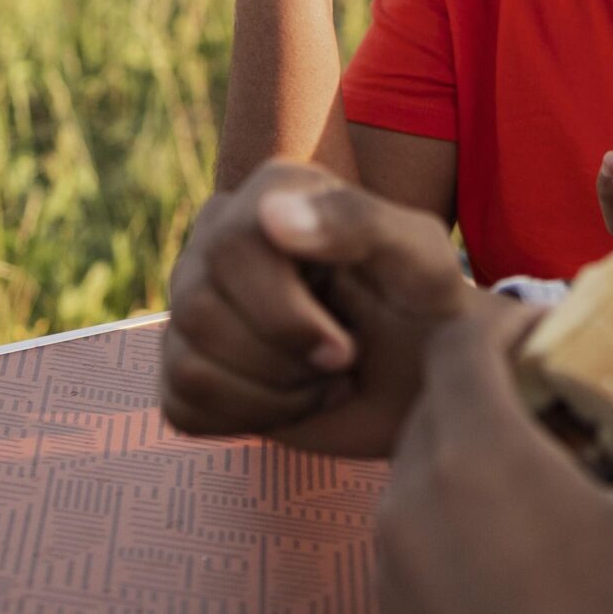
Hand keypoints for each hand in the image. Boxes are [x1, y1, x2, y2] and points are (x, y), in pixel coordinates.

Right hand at [163, 161, 477, 457]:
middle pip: (199, 311)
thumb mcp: (422, 262)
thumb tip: (272, 214)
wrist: (427, 372)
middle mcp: (220, 237)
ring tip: (327, 380)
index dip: (284, 315)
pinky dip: (249, 420)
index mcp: (274, 193)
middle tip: (344, 363)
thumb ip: (361, 222)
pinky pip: (182, 406)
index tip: (346, 347)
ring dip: (273, 395)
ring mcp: (194, 300)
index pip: (232, 248)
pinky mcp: (186, 363)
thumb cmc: (431, 308)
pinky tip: (297, 402)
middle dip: (283, 360)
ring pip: (187, 364)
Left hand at [376, 296, 612, 613]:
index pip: (459, 340)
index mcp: (477, 454)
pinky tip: (523, 541)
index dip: (505, 316)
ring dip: (474, 442)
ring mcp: (392, 561)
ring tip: (548, 468)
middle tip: (562, 392)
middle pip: (436, 398)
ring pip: (420, 463)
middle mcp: (413, 495)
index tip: (556, 327)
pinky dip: (458, 502)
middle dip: (493, 378)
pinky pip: (415, 524)